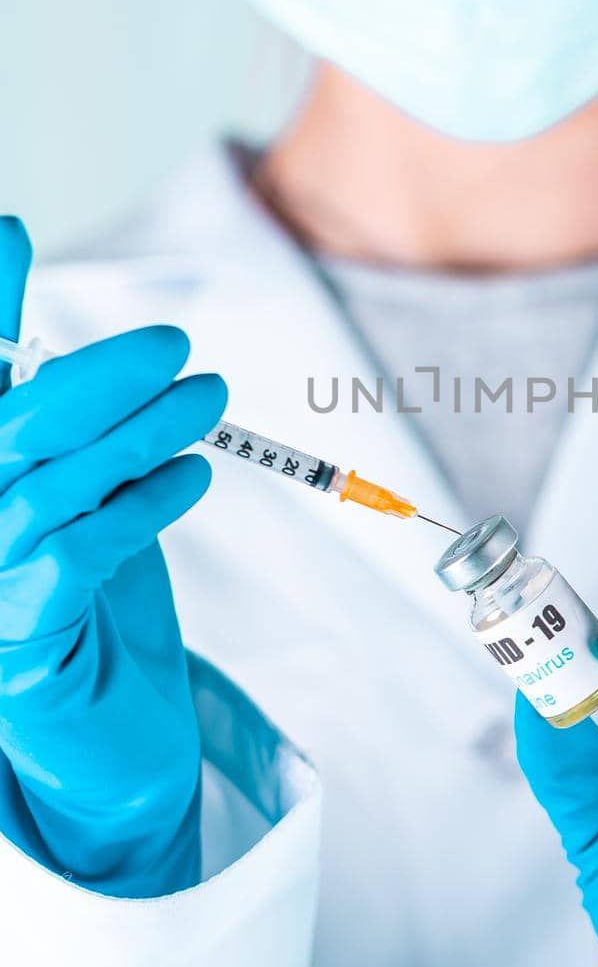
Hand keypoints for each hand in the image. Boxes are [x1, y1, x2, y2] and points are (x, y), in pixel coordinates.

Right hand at [0, 217, 226, 896]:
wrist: (101, 734)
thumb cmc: (91, 600)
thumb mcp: (91, 494)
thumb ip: (82, 423)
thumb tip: (109, 351)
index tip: (15, 231)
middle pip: (15, 424)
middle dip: (96, 377)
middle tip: (175, 348)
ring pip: (54, 483)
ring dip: (140, 434)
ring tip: (209, 400)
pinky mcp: (27, 636)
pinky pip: (83, 553)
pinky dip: (142, 505)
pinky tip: (190, 479)